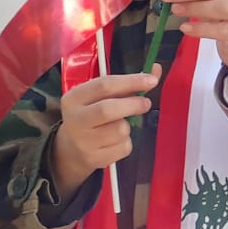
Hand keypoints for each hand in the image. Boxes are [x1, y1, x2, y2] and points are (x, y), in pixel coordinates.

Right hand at [52, 67, 159, 198]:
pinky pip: (124, 147)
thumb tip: (155, 69)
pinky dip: (127, 142)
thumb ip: (128, 83)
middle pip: (108, 109)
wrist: (71, 149)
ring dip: (128, 126)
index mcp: (74, 98)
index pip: (104, 85)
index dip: (131, 81)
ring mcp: (83, 141)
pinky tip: (116, 141)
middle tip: (146, 103)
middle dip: (133, 104)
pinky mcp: (94, 158)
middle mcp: (75, 119)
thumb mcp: (102, 97)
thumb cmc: (93, 116)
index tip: (151, 80)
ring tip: (120, 125)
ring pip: (120, 130)